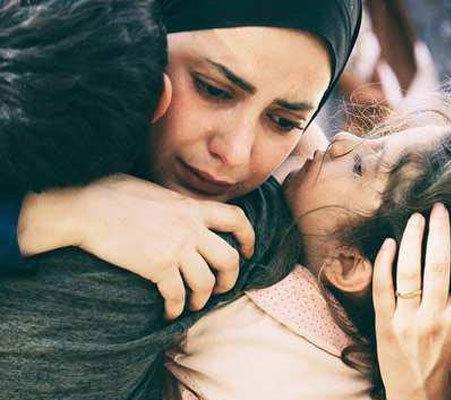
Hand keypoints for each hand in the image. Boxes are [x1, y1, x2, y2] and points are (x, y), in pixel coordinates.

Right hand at [18, 174, 254, 319]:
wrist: (86, 211)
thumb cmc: (111, 194)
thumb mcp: (151, 188)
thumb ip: (171, 201)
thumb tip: (172, 205)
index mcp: (191, 208)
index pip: (236, 219)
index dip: (248, 237)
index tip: (247, 250)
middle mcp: (190, 229)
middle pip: (229, 259)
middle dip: (230, 278)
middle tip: (222, 287)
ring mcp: (176, 249)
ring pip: (206, 283)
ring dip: (203, 299)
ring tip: (195, 304)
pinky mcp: (157, 268)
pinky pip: (177, 295)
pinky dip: (176, 309)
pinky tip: (170, 313)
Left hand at [372, 203, 450, 399]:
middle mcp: (436, 316)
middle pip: (438, 263)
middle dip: (440, 230)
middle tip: (440, 208)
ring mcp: (407, 320)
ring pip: (408, 270)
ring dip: (413, 239)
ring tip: (416, 218)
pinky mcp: (384, 324)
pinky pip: (382, 287)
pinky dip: (384, 263)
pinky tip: (389, 243)